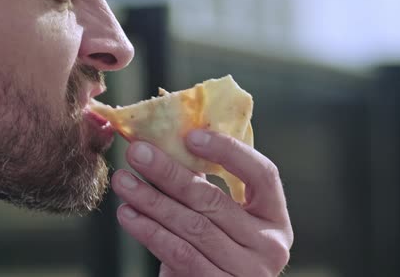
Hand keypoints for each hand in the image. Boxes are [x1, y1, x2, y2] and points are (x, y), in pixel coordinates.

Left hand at [111, 130, 293, 276]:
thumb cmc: (217, 249)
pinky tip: (128, 213)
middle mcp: (269, 245)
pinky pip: (179, 253)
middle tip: (138, 152)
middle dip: (169, 172)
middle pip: (214, 200)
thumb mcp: (225, 218)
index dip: (229, 151)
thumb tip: (169, 143)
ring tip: (124, 181)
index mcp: (275, 216)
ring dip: (151, 200)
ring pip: (192, 226)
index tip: (191, 135)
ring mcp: (247, 271)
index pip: (263, 174)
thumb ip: (208, 186)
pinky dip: (150, 231)